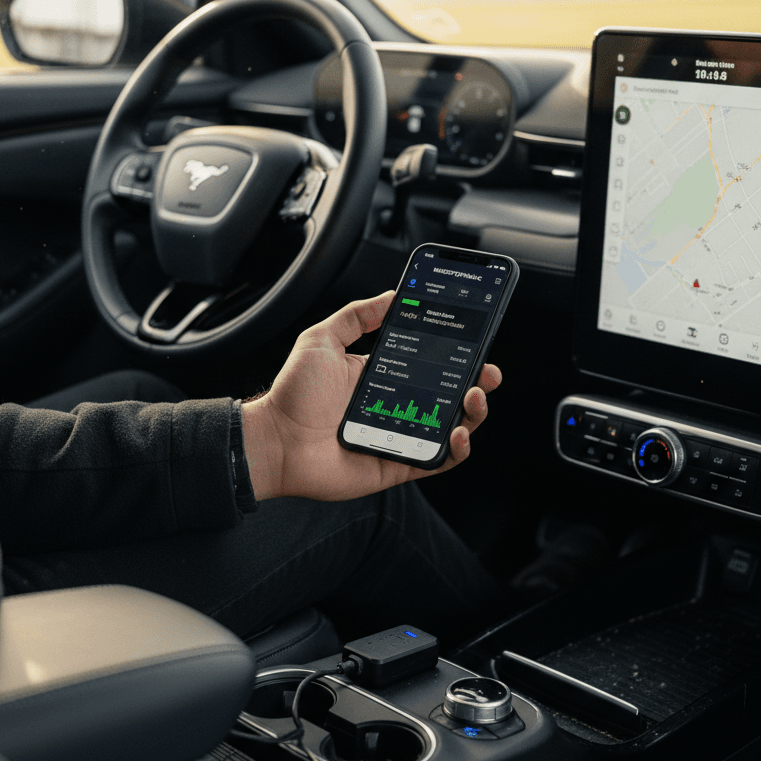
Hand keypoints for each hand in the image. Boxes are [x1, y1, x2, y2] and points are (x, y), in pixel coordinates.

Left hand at [241, 291, 501, 501]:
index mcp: (384, 376)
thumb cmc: (293, 395)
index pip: (431, 363)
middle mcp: (397, 405)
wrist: (275, 441)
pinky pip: (439, 460)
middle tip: (486, 372)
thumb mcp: (322, 338)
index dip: (457, 354)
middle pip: (451, 395)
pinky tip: (458, 434)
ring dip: (473, 413)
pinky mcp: (400, 464)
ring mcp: (401, 436)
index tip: (475, 340)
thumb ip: (357, 315)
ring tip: (473, 397)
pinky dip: (457, 450)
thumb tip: (392, 295)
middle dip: (477, 383)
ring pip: (453, 427)